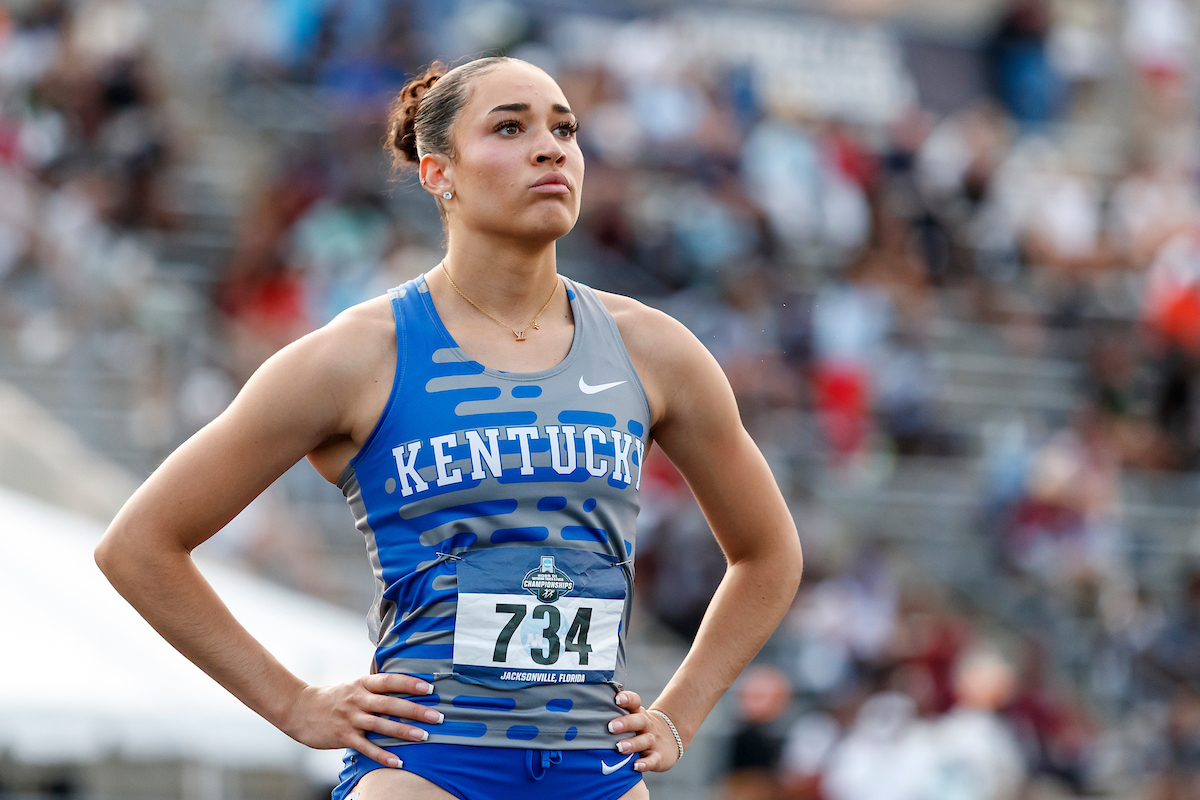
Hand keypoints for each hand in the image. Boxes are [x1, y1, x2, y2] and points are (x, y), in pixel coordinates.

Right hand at [281, 673, 442, 767]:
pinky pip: (366, 747)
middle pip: (390, 703)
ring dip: (403, 731)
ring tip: (424, 736)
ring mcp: (350, 718)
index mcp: (362, 683)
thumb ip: (376, 687)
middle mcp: (357, 699)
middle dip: (415, 710)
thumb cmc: (333, 697)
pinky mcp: (343, 736)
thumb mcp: (354, 685)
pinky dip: (383, 755)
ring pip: (380, 725)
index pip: (389, 681)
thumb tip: (407, 686)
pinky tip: (398, 761)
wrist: (300, 709)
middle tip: (437, 716)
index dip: (410, 683)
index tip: (429, 688)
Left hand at [607, 690, 682, 772]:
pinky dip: (645, 763)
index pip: (635, 702)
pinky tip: (636, 766)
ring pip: (645, 740)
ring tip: (619, 748)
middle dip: (625, 723)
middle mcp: (647, 725)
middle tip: (611, 727)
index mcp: (638, 713)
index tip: (616, 698)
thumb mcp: (633, 718)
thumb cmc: (640, 728)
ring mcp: (653, 741)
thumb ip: (615, 715)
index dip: (627, 699)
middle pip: (639, 720)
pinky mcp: (659, 756)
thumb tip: (585, 712)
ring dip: (632, 744)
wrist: (671, 738)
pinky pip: (653, 760)